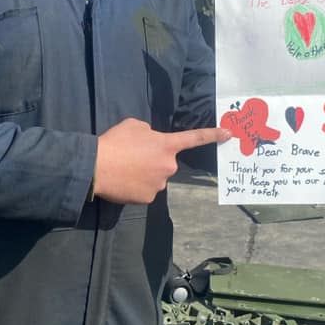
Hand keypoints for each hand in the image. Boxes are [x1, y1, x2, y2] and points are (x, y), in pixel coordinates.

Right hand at [94, 118, 230, 203]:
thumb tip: (152, 142)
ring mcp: (160, 184)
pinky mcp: (148, 199)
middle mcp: (168, 166)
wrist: (96, 167)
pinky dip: (137, 187)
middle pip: (166, 162)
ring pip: (156, 177)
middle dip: (153, 160)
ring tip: (125, 169)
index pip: (194, 138)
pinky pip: (146, 191)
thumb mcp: (134, 126)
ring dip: (145, 174)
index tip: (229, 134)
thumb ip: (149, 133)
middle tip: (132, 157)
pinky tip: (124, 182)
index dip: (212, 135)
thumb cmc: (115, 142)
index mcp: (166, 145)